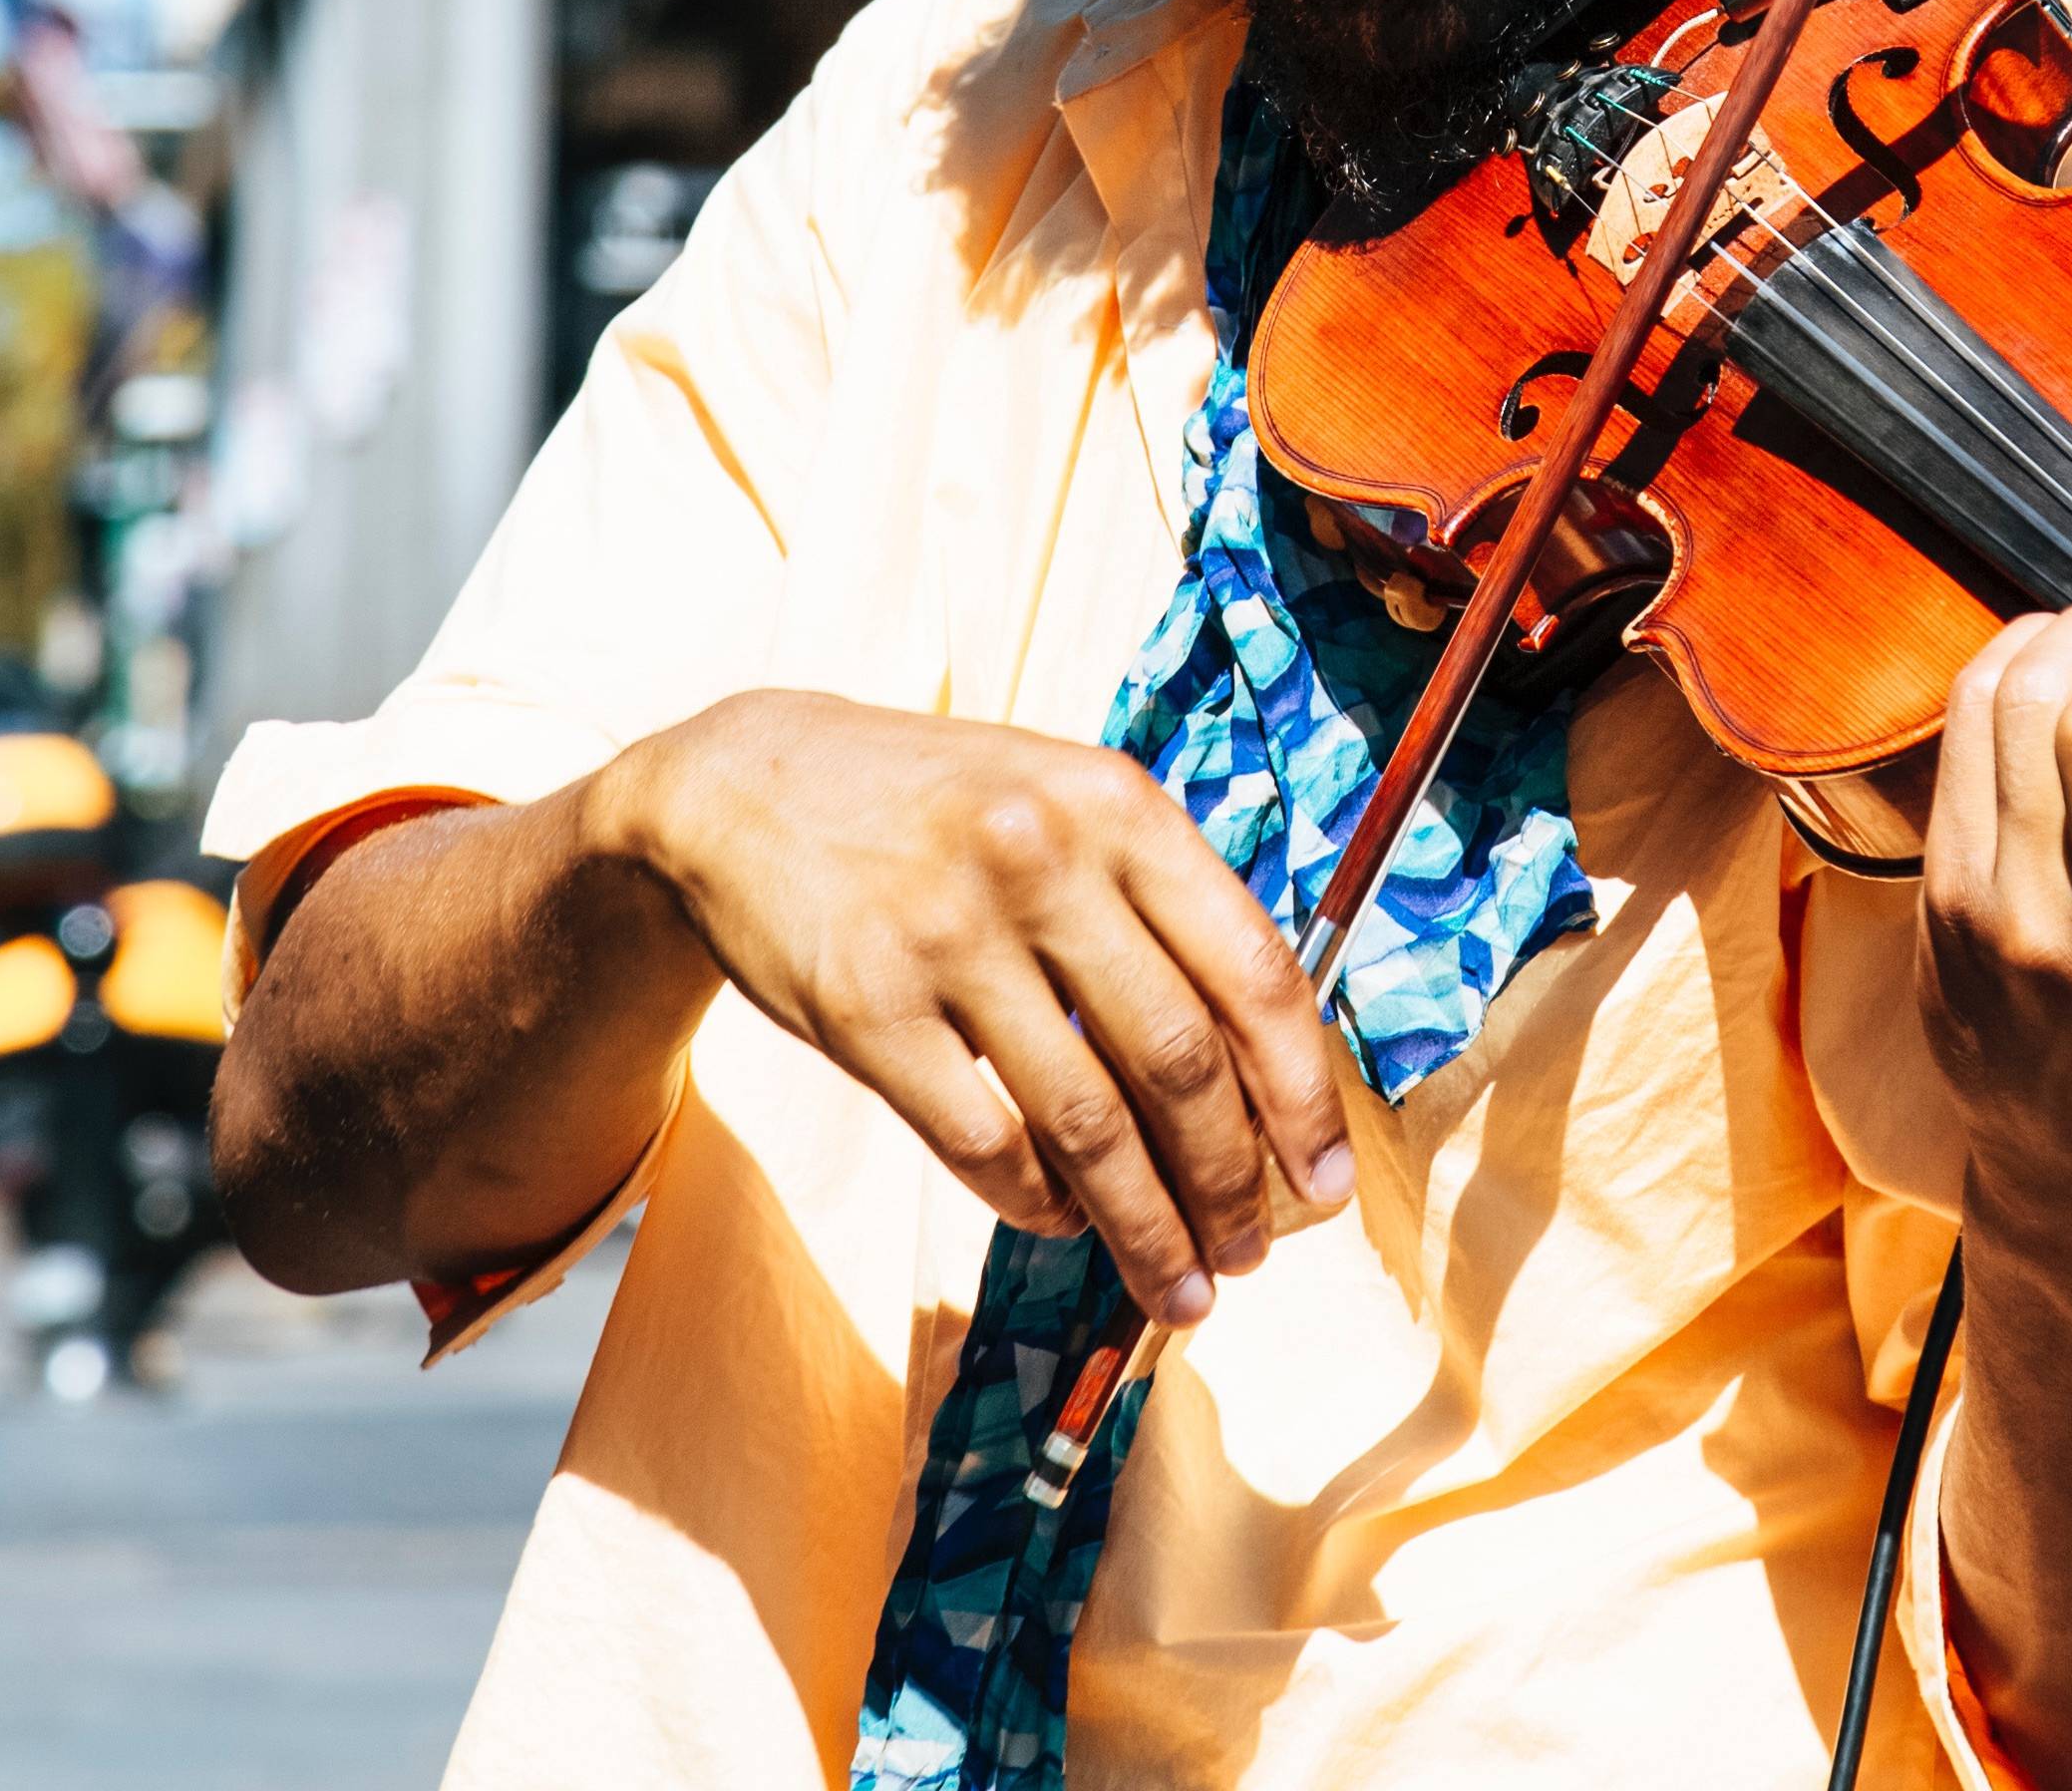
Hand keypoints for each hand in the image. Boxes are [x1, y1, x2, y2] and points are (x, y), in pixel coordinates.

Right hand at [593, 689, 1352, 1323]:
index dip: (1303, 1094)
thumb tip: (1264, 1071)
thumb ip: (1158, 904)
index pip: (1253, 971)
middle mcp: (1043, 861)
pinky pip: (985, 1143)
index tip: (1326, 1181)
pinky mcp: (866, 1008)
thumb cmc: (939, 810)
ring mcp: (949, 935)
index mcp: (1117, 807)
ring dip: (1146, 1226)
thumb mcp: (1063, 803)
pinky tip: (1065, 1222)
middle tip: (1247, 1253)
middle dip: (1229, 1183)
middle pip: (1179, 1062)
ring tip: (1177, 1285)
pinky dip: (1039, 1204)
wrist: (745, 787)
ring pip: (1088, 1124)